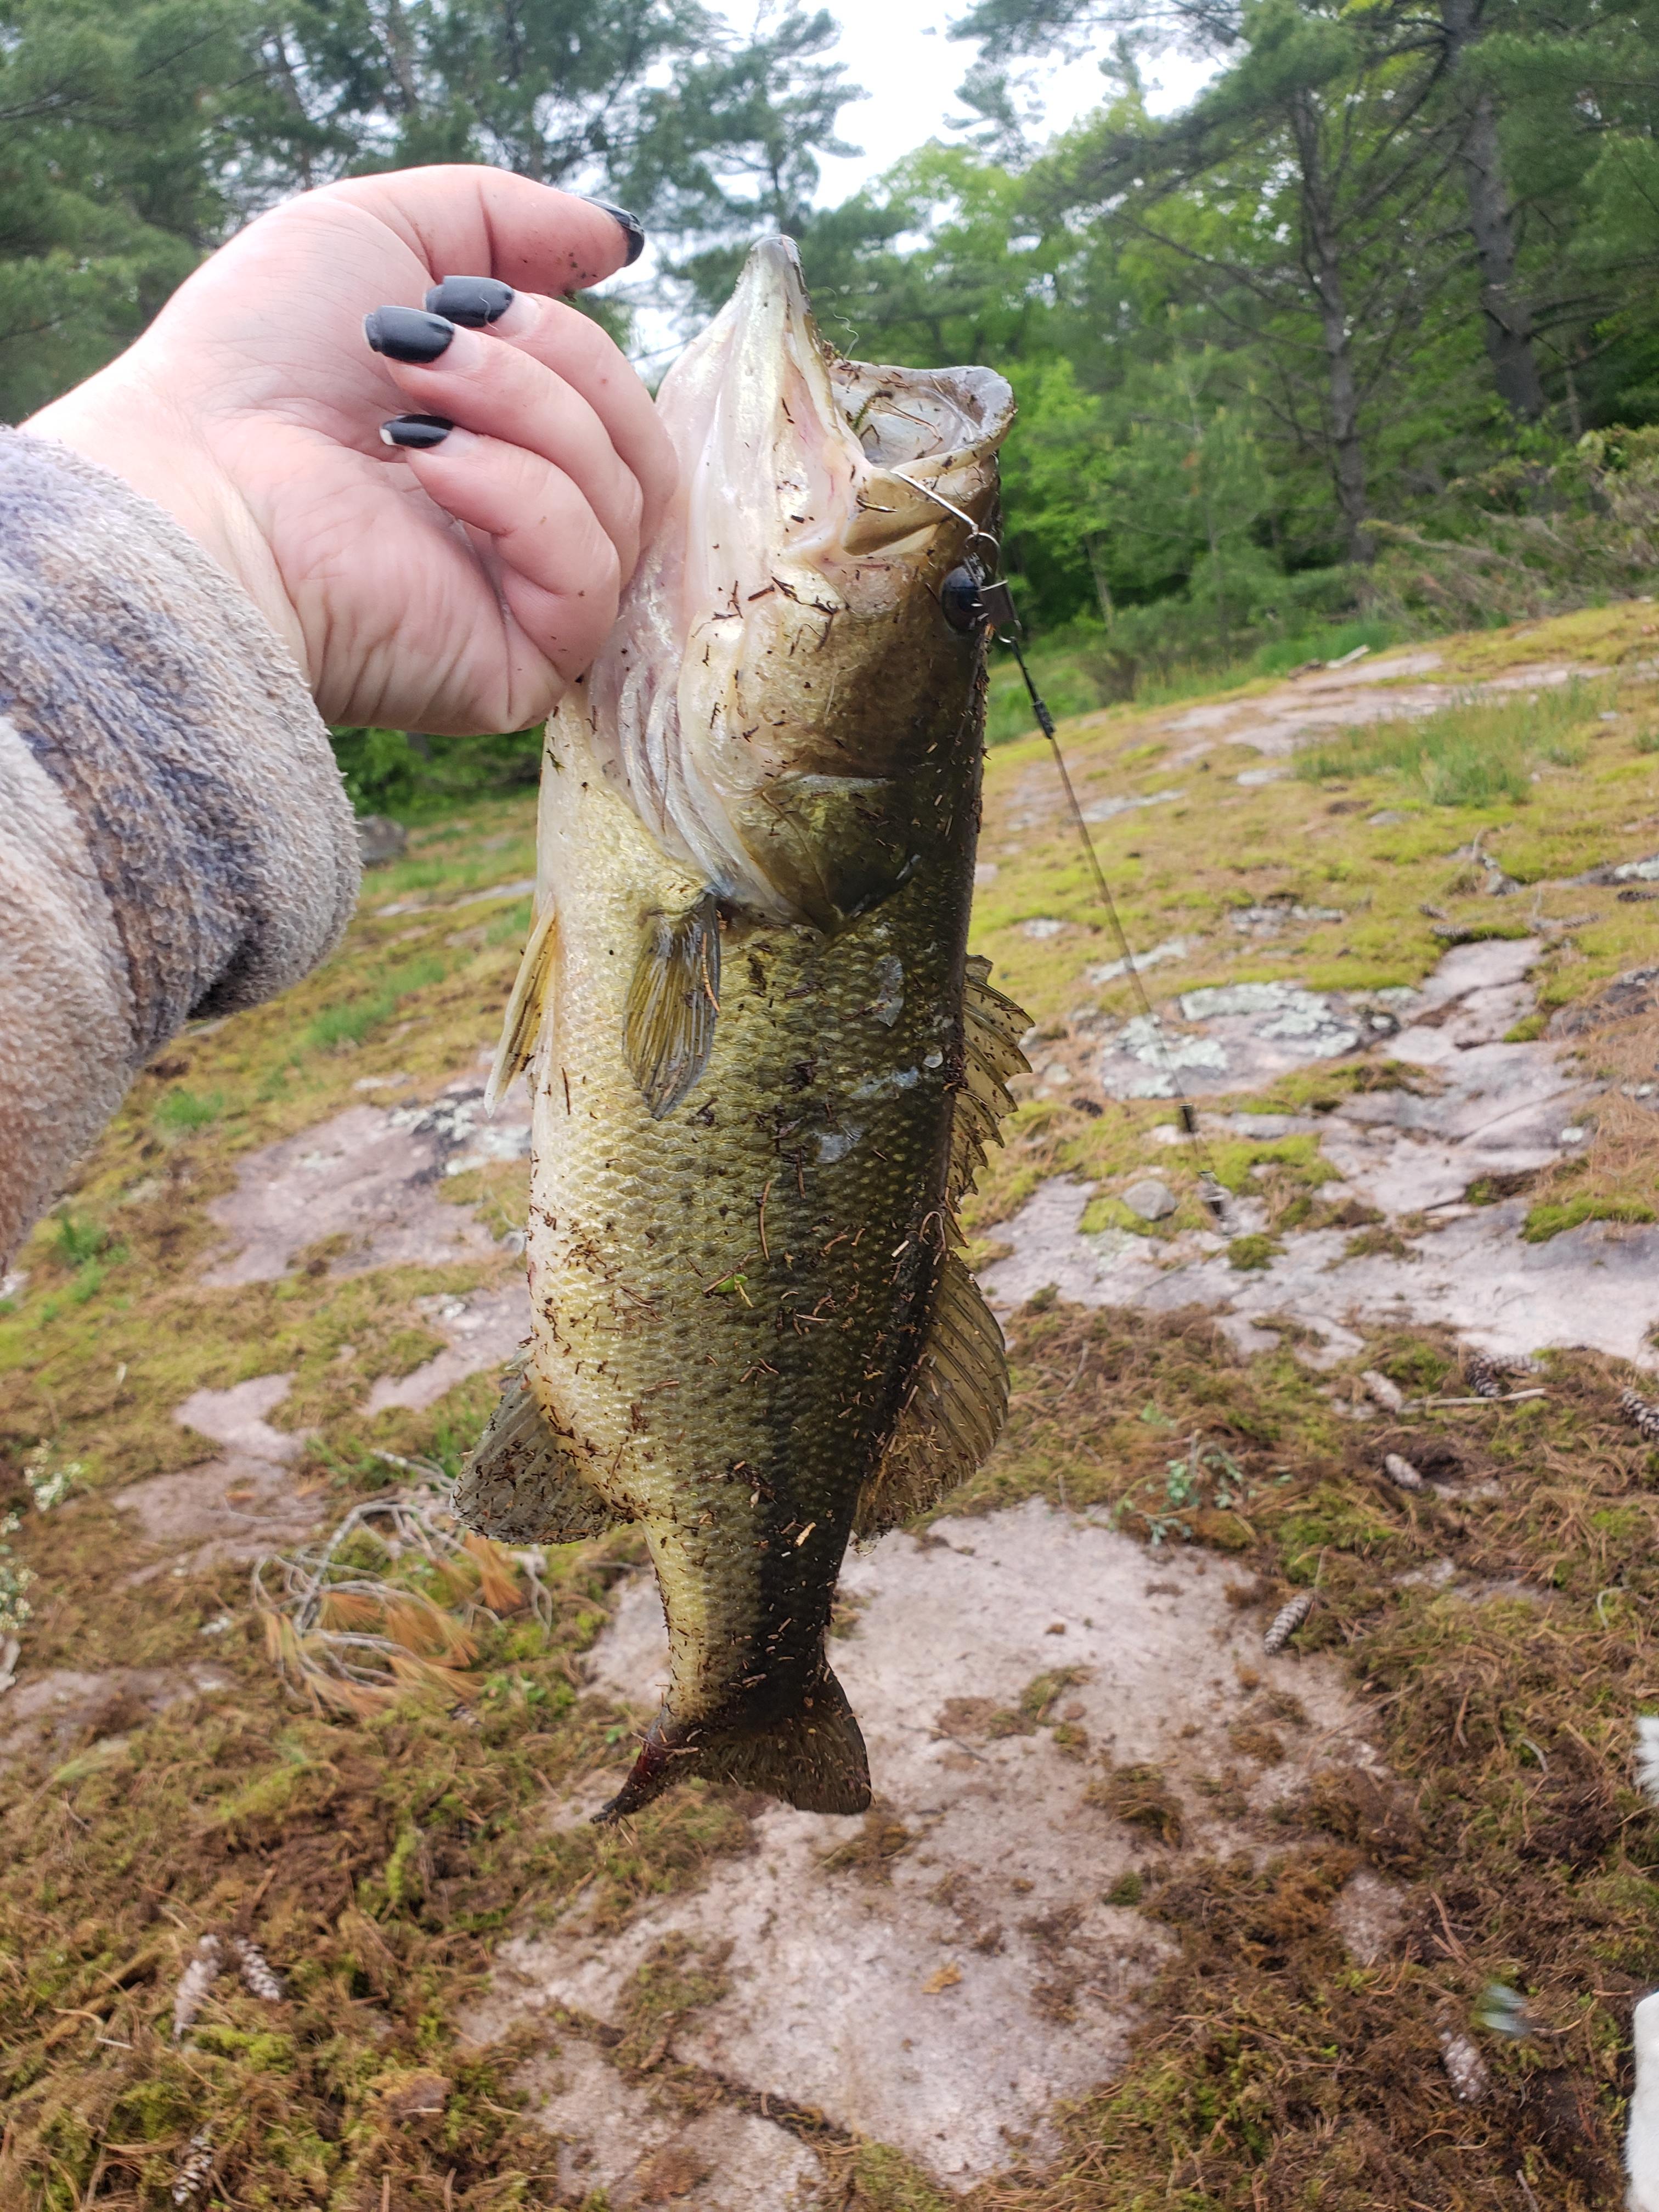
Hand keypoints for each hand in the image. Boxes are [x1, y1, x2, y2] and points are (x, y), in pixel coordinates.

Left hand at [23, 167, 676, 734]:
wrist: (191, 480)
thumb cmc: (255, 364)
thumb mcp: (381, 236)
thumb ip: (506, 221)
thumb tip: (621, 241)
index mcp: (505, 453)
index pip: (615, 408)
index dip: (571, 342)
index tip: (468, 300)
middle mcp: (527, 538)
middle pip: (640, 448)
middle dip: (557, 365)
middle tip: (434, 344)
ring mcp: (529, 608)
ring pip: (628, 500)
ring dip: (528, 414)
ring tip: (412, 400)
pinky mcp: (523, 667)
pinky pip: (591, 573)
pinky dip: (520, 498)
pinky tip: (430, 471)